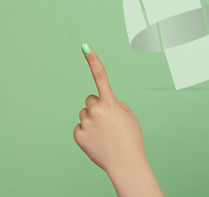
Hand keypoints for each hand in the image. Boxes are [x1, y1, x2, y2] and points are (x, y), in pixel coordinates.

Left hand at [73, 44, 145, 173]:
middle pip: (90, 99)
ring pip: (85, 113)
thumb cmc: (130, 137)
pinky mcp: (78, 135)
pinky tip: (97, 140)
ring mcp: (85, 123)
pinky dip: (87, 132)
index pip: (100, 76)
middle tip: (108, 121)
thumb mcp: (129, 115)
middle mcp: (95, 110)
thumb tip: (101, 102)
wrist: (125, 162)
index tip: (85, 46)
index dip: (93, 60)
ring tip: (105, 133)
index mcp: (110, 103)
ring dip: (93, 119)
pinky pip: (80, 127)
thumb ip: (114, 104)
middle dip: (98, 106)